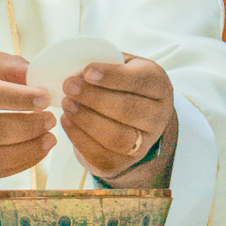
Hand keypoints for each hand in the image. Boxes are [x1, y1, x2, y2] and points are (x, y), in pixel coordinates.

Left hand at [59, 55, 174, 180]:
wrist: (131, 120)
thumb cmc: (121, 84)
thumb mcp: (121, 65)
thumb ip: (104, 62)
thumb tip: (74, 67)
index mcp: (159, 85)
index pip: (140, 81)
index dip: (113, 77)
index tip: (87, 72)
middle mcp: (158, 116)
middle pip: (129, 111)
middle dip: (95, 98)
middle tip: (69, 87)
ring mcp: (144, 143)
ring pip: (117, 137)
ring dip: (86, 120)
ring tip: (66, 104)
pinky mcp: (124, 163)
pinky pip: (102, 155)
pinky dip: (80, 138)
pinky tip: (67, 121)